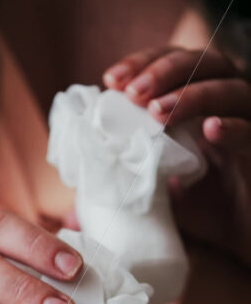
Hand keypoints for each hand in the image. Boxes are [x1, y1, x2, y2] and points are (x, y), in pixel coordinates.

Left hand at [102, 47, 250, 260]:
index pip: (171, 63)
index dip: (142, 64)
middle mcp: (225, 104)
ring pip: (230, 88)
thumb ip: (119, 197)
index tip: (110, 80)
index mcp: (198, 104)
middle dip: (163, 71)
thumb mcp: (156, 201)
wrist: (245, 242)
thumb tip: (70, 214)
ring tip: (159, 111)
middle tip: (133, 93)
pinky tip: (212, 131)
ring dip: (192, 94)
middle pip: (201, 61)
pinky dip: (234, 127)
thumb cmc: (204, 214)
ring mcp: (248, 124)